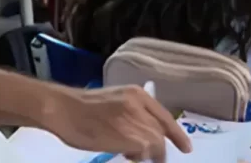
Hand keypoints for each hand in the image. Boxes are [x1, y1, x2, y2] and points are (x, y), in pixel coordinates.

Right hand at [41, 86, 190, 162]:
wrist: (64, 109)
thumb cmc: (81, 108)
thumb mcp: (113, 101)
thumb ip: (131, 112)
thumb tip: (143, 133)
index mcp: (136, 94)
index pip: (164, 116)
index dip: (177, 134)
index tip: (186, 148)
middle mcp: (141, 106)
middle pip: (160, 132)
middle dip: (159, 148)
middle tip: (149, 158)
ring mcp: (137, 121)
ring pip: (156, 144)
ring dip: (148, 154)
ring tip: (131, 155)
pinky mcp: (132, 138)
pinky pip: (145, 153)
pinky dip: (139, 157)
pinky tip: (126, 155)